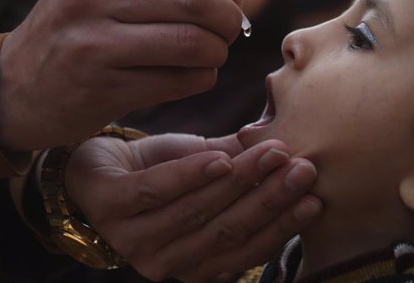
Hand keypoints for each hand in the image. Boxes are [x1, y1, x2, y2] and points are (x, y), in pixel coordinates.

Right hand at [0, 0, 242, 151]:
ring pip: (191, 42)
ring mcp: (94, 45)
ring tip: (214, 55)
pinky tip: (196, 76)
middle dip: (228, 16)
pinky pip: (179, 81)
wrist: (14, 89)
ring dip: (218, 52)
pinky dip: (202, 78)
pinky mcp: (103, 90)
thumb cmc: (73, 34)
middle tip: (231, 30)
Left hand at [64, 133, 321, 281]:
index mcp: (193, 262)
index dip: (281, 226)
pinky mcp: (109, 206)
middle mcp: (164, 261)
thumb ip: (244, 171)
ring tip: (272, 152)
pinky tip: (220, 157)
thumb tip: (293, 150)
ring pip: (196, 211)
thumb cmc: (160, 172)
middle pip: (225, 232)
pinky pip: (156, 192)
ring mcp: (132, 238)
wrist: (99, 163)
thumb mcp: (207, 173)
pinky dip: (192, 175)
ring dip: (240, 180)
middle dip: (270, 199)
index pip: (244, 251)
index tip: (314, 198)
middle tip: (302, 169)